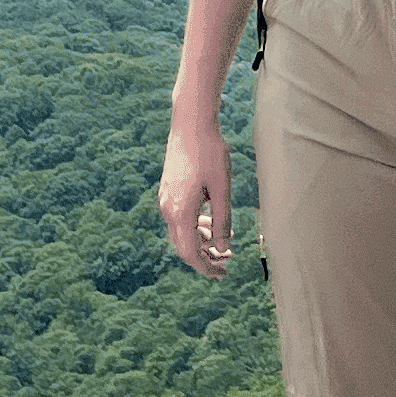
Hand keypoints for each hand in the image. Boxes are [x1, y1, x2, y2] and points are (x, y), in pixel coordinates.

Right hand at [158, 112, 237, 279]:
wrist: (191, 121)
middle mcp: (167, 208)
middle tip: (230, 259)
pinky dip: (196, 225)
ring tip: (227, 239)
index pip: (190, 253)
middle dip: (206, 256)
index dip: (207, 267)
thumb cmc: (210, 152)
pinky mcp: (169, 189)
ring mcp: (166, 198)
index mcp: (179, 212)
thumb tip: (223, 249)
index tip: (224, 275)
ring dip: (203, 240)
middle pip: (184, 245)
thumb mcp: (222, 190)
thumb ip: (222, 222)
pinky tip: (213, 220)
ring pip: (182, 231)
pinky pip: (180, 216)